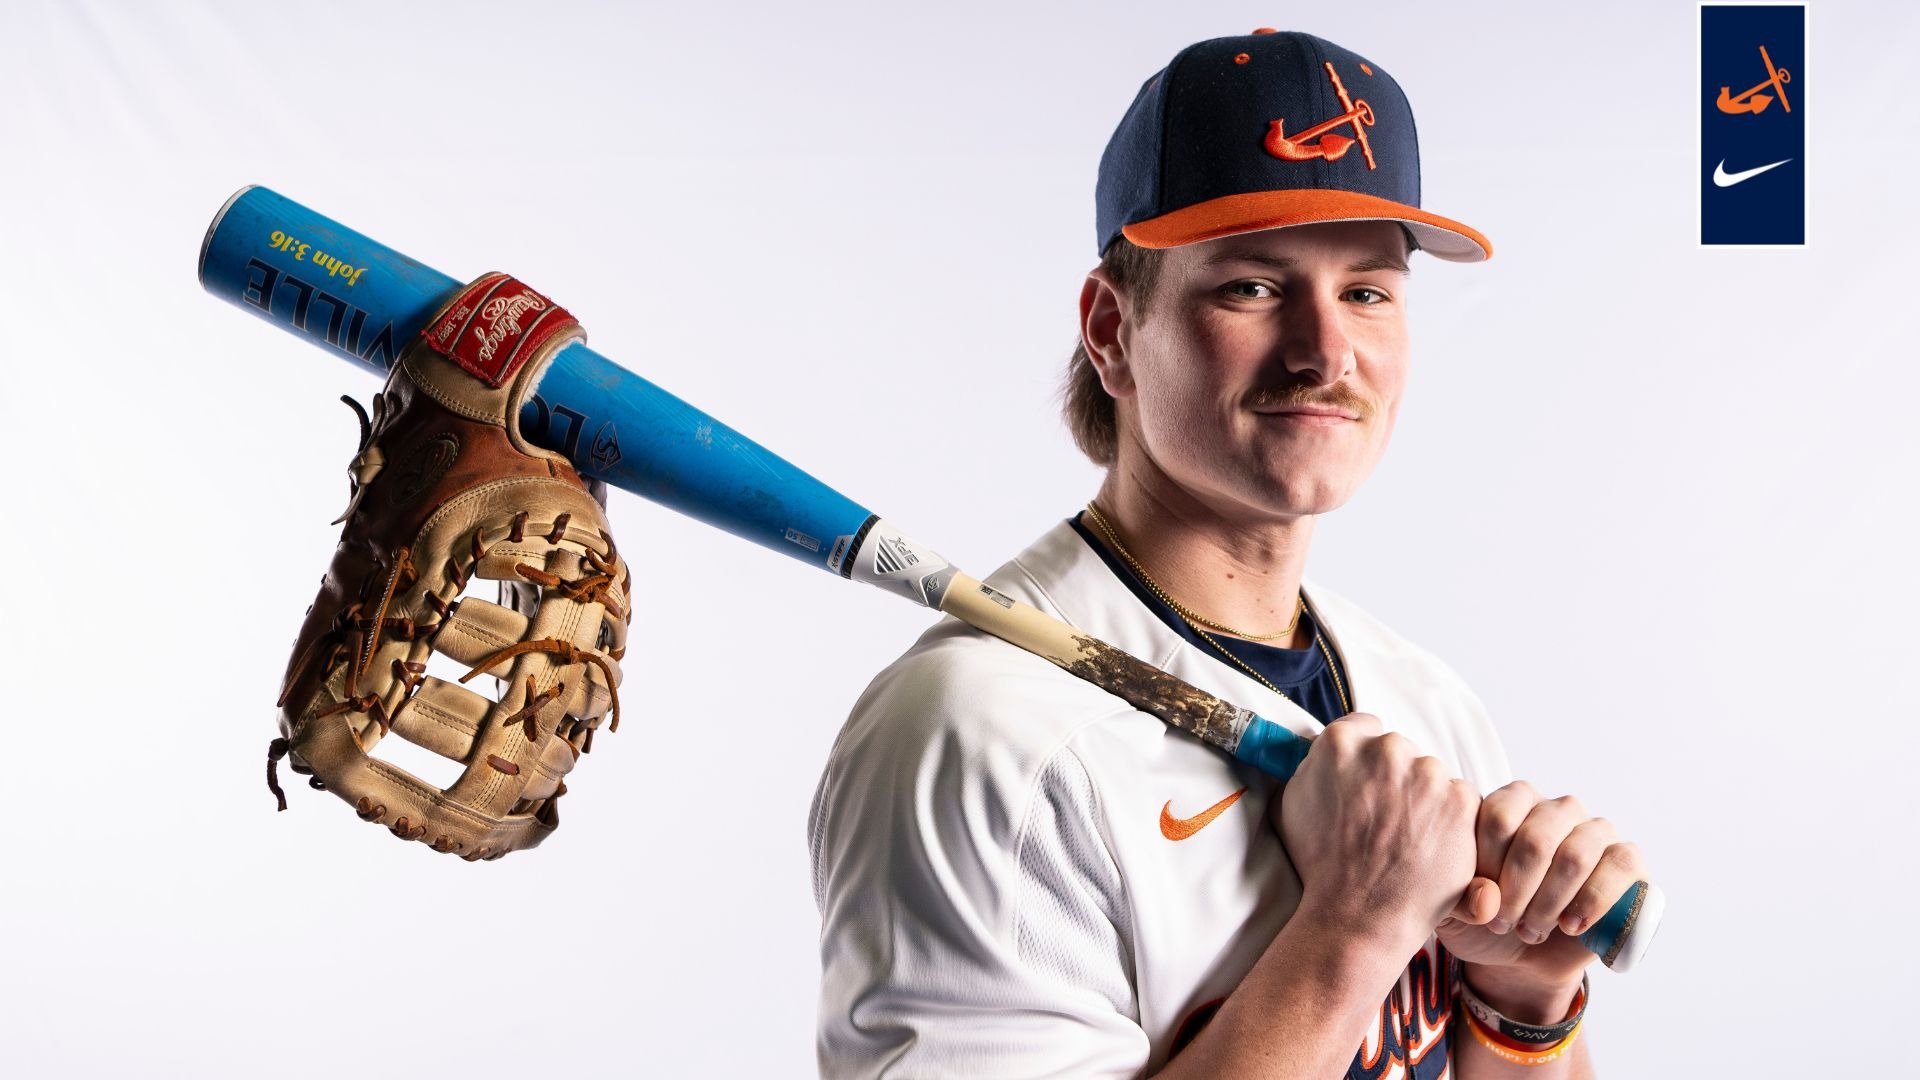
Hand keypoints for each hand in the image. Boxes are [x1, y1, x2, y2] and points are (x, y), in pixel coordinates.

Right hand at [1271, 714, 1480, 957]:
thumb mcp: (1294, 803)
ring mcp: (1428, 774)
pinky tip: (1429, 848)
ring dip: (1425, 800)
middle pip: (1400, 751)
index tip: (1367, 784)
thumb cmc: (1323, 865)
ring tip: (1407, 840)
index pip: (1365, 728)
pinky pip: (1461, 800)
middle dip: (1396, 780)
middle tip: (1385, 821)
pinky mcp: (1461, 801)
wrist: (1359, 915)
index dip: (1365, 760)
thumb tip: (1325, 752)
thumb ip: (1315, 766)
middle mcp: (1387, 750)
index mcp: (1342, 742)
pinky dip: (1451, 822)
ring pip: (1432, 776)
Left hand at [1437, 781, 1647, 1014]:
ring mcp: (1596, 831)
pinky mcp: (1627, 859)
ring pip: (1575, 856)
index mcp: (1511, 803)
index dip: (1488, 866)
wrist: (1523, 956)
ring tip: (1531, 931)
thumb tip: (1487, 897)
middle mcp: (1556, 809)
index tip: (1481, 904)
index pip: (1499, 817)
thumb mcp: (1457, 908)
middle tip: (1503, 923)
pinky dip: (1593, 902)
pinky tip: (1571, 925)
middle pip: (1537, 839)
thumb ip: (1459, 896)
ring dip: (1549, 903)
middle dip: (1518, 891)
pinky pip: (1620, 866)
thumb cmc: (1486, 919)